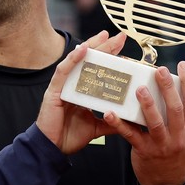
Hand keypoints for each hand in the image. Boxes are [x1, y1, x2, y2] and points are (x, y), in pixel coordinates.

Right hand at [37, 31, 126, 153]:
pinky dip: (73, 59)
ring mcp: (63, 86)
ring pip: (77, 61)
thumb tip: (130, 121)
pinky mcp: (54, 90)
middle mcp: (73, 85)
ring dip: (91, 46)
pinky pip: (64, 71)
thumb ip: (112, 121)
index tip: (123, 47)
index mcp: (82, 91)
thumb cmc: (69, 136)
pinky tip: (84, 49)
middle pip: (90, 61)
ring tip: (104, 36)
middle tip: (120, 36)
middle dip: (105, 47)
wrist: (53, 148)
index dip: (109, 57)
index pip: (98, 69)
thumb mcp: (97, 127)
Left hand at [103, 61, 184, 184]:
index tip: (182, 66)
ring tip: (140, 89)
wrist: (169, 184)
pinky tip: (110, 113)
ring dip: (147, 104)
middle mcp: (181, 138)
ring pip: (156, 122)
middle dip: (168, 87)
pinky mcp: (145, 152)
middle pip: (175, 108)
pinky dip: (119, 124)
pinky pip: (131, 135)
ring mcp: (163, 146)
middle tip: (159, 70)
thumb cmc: (182, 156)